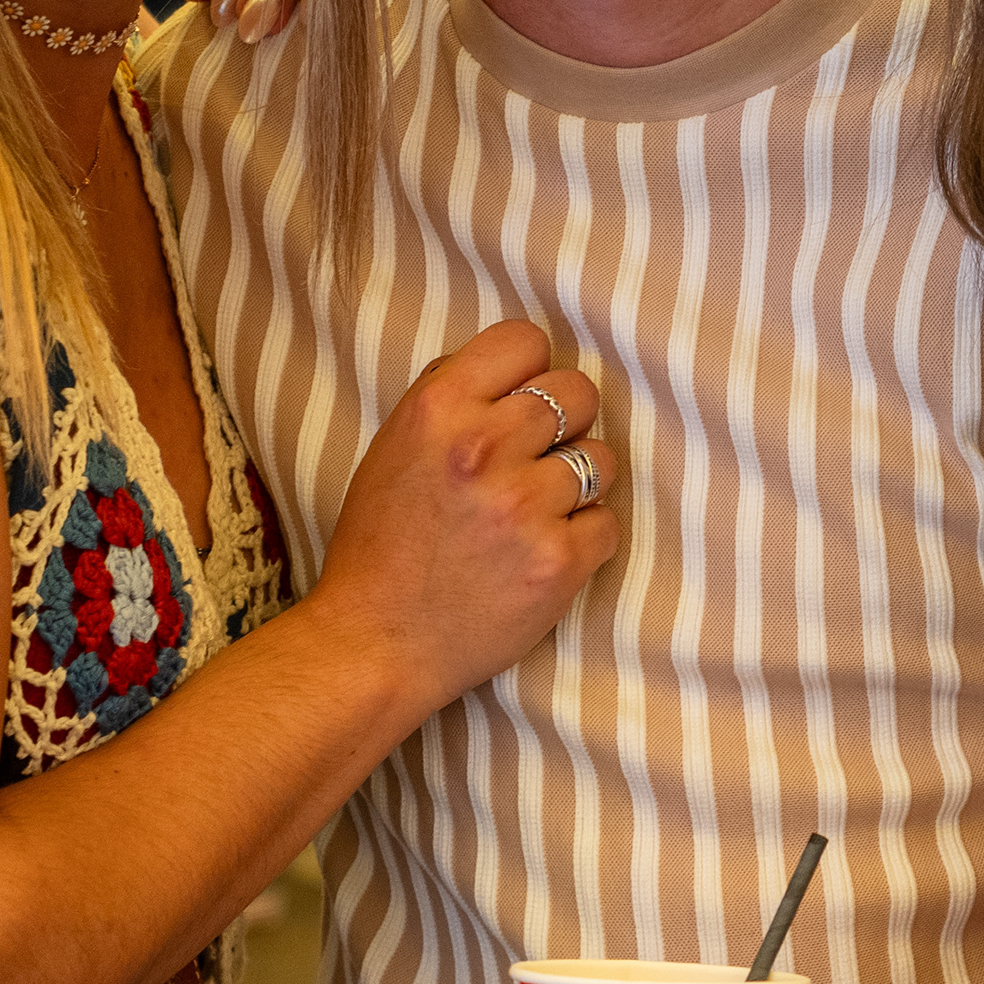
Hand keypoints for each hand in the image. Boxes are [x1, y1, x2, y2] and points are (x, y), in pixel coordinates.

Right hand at [305, 320, 617, 708]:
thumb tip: (510, 367)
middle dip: (565, 424)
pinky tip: (543, 553)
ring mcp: (525, 507)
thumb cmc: (382, 546)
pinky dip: (584, 539)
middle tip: (535, 461)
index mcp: (438, 410)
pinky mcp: (558, 562)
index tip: (519, 403)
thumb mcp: (393, 448)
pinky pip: (608, 523)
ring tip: (535, 514)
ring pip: (602, 459)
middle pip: (578, 392)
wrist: (375, 643)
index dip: (529, 372)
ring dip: (578, 484)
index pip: (526, 341)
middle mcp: (483, 448)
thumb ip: (448, 397)